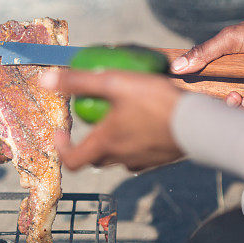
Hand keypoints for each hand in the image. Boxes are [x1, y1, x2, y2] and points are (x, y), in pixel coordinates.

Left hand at [39, 70, 182, 171]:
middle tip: (92, 121)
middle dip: (87, 143)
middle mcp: (120, 158)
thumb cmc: (155, 102)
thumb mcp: (115, 83)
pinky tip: (143, 125)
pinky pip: (138, 156)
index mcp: (105, 144)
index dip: (62, 147)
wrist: (197, 123)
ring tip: (118, 120)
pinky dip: (133, 144)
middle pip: (94, 158)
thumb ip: (80, 82)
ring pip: (117, 158)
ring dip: (111, 144)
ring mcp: (140, 162)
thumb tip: (45, 81)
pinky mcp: (158, 160)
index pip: (71, 160)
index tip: (62, 131)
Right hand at [170, 9, 243, 110]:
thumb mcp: (229, 39)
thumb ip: (204, 52)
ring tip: (237, 97)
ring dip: (231, 104)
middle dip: (212, 98)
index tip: (182, 90)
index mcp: (220, 58)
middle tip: (216, 97)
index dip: (191, 84)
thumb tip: (177, 66)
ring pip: (230, 103)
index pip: (199, 74)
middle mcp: (231, 72)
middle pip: (212, 93)